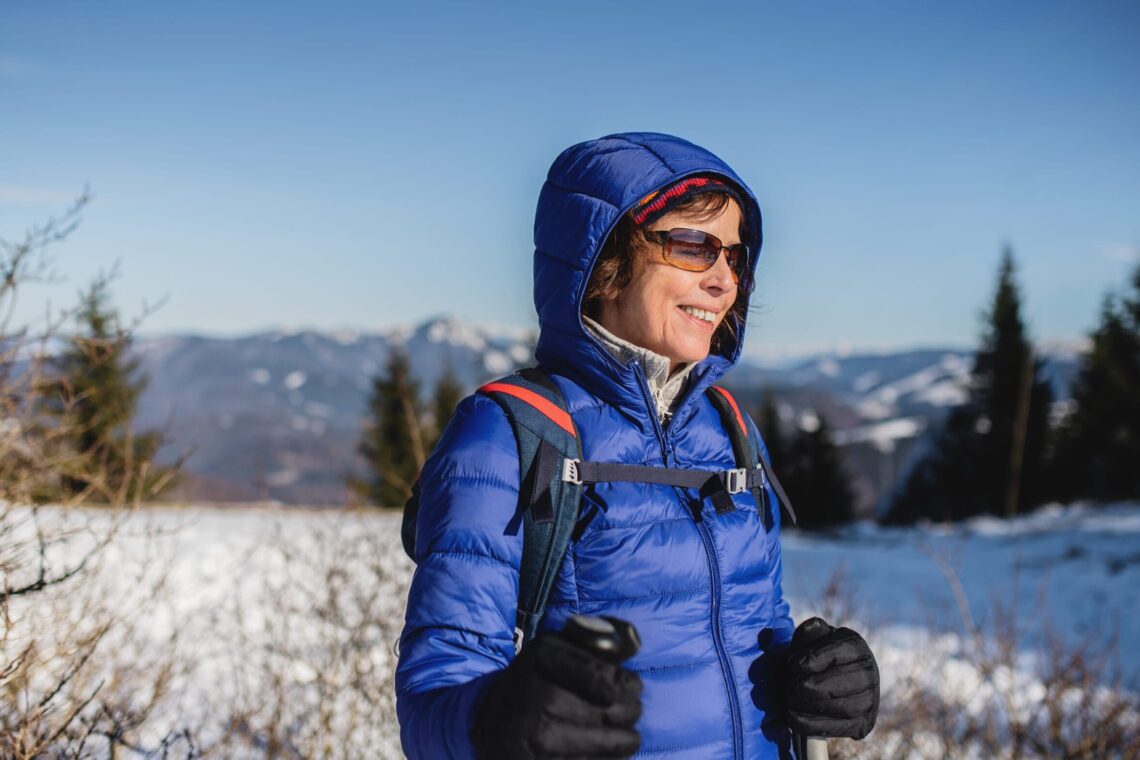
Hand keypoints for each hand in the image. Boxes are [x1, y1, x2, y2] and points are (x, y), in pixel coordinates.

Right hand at [471, 616, 642, 758]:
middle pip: (617, 710)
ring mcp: (541, 736)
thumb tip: (634, 641)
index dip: (628, 686)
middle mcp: (542, 696)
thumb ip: (597, 641)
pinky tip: (600, 751)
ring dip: (624, 740)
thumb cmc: (537, 681)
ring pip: (615, 743)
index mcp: (546, 657)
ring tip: (619, 733)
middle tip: (626, 710)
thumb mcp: (556, 648)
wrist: (493, 724)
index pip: (608, 679)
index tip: (631, 688)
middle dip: (629, 711)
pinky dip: (608, 759)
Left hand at [782, 617, 878, 739]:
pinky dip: (813, 725)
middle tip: (790, 687)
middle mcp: (869, 671)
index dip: (814, 659)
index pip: (838, 651)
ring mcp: (870, 700)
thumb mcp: (809, 639)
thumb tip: (813, 626)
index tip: (793, 665)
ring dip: (812, 707)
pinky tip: (793, 718)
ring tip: (789, 701)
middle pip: (844, 682)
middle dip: (812, 687)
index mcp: (855, 646)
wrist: (822, 681)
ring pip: (844, 707)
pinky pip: (839, 728)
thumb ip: (809, 632)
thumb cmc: (812, 656)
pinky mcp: (862, 724)